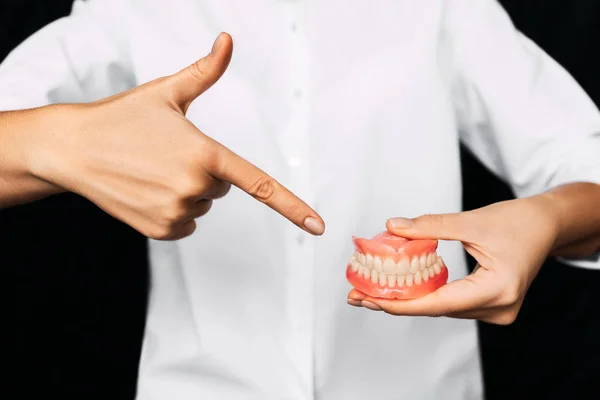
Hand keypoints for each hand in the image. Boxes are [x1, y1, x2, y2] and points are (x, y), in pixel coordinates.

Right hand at [29, 33, 324, 239]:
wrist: (73, 150)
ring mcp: (177, 213)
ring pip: (203, 205)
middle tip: (166, 155)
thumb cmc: (122, 117)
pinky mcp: (162, 232)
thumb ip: (205, 70)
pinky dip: (174, 210)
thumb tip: (228, 39)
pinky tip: (148, 191)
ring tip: (152, 171)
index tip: (318, 227)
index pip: (259, 184)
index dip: (292, 206)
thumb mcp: (166, 92)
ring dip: (186, 191)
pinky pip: (186, 223)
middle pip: (221, 187)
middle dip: (203, 172)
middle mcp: (195, 188)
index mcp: (205, 154)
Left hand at [347, 195, 559, 323]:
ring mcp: (497, 311)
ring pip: (442, 308)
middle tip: (357, 296)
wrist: (546, 225)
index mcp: (498, 289)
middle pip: (437, 309)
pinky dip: (426, 296)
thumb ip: (430, 226)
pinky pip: (452, 303)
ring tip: (370, 292)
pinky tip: (400, 290)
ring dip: (408, 300)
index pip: (439, 303)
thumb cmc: (517, 221)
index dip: (401, 304)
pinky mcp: (492, 306)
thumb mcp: (471, 221)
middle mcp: (499, 308)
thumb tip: (392, 227)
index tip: (370, 299)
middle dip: (396, 302)